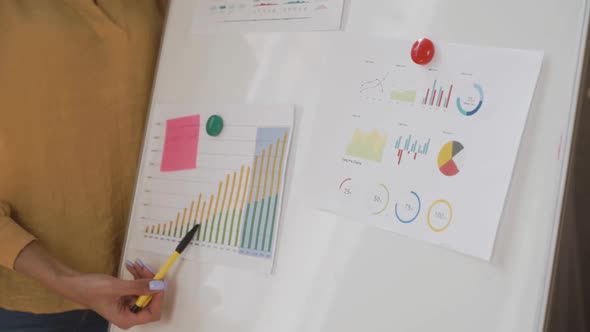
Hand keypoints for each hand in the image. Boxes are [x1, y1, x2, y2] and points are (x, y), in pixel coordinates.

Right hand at [14, 242, 164, 329]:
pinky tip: (131, 266)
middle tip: (143, 266)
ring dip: (144, 275)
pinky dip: (137, 275)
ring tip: (136, 263)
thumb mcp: (116, 287)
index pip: (153, 313)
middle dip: (150, 281)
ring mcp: (128, 305)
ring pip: (145, 290)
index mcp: (127, 319)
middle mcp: (129, 314)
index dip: (158, 297)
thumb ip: (138, 287)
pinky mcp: (125, 296)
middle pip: (150, 299)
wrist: (74, 283)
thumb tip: (159, 285)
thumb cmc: (91, 289)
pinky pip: (138, 286)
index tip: (158, 281)